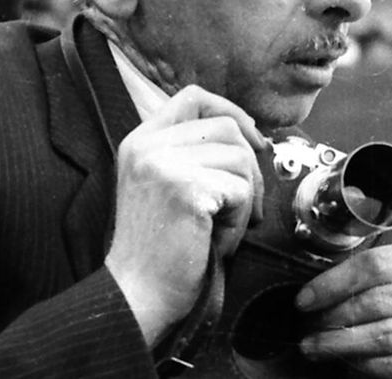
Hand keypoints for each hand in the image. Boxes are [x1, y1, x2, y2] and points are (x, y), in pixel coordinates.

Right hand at [104, 85, 267, 345]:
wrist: (138, 294)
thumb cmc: (161, 248)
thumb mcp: (167, 184)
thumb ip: (193, 153)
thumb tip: (253, 134)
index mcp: (140, 140)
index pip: (194, 97)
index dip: (231, 111)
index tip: (253, 139)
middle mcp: (147, 145)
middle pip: (226, 127)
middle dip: (249, 166)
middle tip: (244, 206)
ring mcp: (163, 164)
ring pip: (240, 157)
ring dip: (245, 197)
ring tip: (222, 226)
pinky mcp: (185, 189)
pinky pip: (240, 190)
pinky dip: (239, 219)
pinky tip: (216, 238)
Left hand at [296, 243, 391, 377]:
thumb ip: (375, 276)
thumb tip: (317, 289)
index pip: (376, 265)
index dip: (333, 282)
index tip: (305, 298)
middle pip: (376, 302)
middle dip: (332, 317)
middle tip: (307, 327)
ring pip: (385, 337)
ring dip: (341, 344)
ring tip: (317, 346)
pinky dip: (365, 365)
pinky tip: (348, 361)